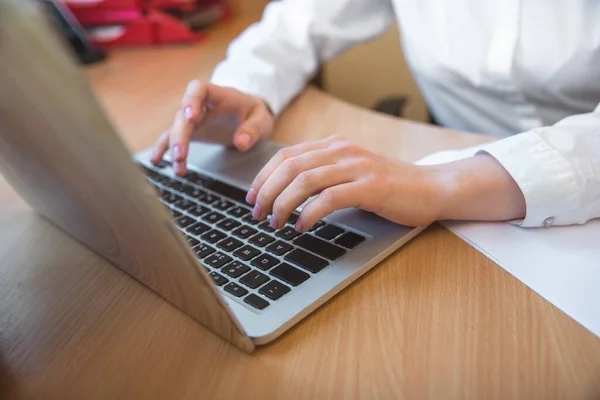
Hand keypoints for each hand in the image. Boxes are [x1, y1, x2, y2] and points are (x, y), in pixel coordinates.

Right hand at [151, 80, 274, 175]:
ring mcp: (193, 119)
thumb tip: (241, 142)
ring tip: (178, 168)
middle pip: (183, 115)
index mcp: (219, 95)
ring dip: (174, 147)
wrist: (250, 117)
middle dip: (180, 134)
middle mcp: (201, 105)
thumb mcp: (261, 119)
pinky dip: (164, 149)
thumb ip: (253, 129)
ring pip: (176, 129)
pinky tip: (157, 162)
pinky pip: (173, 138)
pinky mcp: (191, 132)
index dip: (192, 100)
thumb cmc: (255, 114)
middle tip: (181, 155)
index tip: (192, 116)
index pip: (199, 89)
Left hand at [245, 136, 443, 230]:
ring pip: (305, 181)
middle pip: (290, 167)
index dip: (263, 176)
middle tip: (258, 214)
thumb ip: (324, 174)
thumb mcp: (351, 172)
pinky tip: (302, 228)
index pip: (286, 155)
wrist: (431, 187)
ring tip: (275, 223)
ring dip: (283, 204)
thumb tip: (287, 193)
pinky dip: (309, 214)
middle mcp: (342, 150)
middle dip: (267, 192)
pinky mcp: (370, 187)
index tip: (252, 197)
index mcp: (334, 145)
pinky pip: (329, 198)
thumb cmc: (389, 185)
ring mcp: (357, 167)